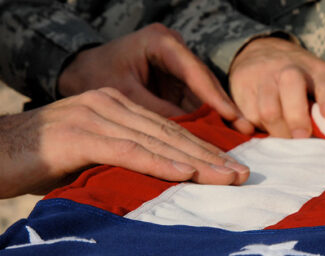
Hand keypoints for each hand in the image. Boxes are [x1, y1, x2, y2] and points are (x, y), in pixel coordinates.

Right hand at [0, 88, 248, 198]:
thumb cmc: (36, 162)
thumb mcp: (89, 161)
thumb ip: (122, 165)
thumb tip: (157, 189)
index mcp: (116, 108)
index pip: (169, 131)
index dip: (203, 150)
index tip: (232, 169)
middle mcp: (110, 105)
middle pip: (171, 133)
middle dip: (210, 156)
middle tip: (243, 175)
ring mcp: (95, 116)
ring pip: (156, 140)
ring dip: (195, 161)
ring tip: (227, 177)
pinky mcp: (78, 134)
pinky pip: (127, 149)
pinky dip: (158, 162)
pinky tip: (185, 173)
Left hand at [58, 23, 250, 129]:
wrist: (78, 72)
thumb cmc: (92, 75)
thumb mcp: (122, 94)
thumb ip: (154, 113)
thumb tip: (184, 140)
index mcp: (161, 42)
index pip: (193, 71)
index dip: (214, 97)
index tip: (232, 117)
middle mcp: (175, 50)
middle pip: (205, 84)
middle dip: (224, 111)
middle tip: (247, 131)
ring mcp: (178, 67)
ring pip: (203, 97)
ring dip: (218, 121)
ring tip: (239, 140)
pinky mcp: (176, 84)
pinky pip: (194, 105)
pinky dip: (203, 125)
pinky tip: (219, 145)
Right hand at [229, 37, 324, 137]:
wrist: (261, 51)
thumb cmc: (300, 77)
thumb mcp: (320, 81)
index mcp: (314, 70)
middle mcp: (286, 69)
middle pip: (289, 92)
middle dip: (297, 119)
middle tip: (301, 137)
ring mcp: (261, 77)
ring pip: (267, 111)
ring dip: (277, 131)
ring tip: (284, 136)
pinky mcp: (240, 88)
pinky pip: (246, 118)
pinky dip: (255, 130)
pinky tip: (264, 129)